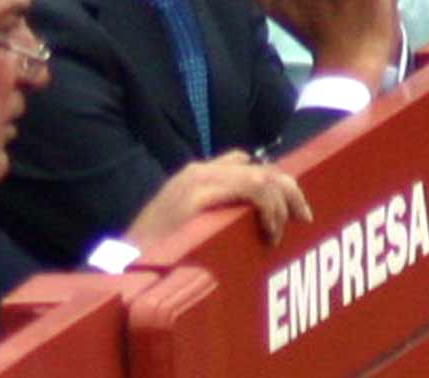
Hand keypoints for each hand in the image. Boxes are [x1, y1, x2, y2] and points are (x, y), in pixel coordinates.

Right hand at [124, 150, 311, 248]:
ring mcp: (198, 180)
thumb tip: (251, 215)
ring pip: (261, 177)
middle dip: (289, 191)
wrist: (124, 264)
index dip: (277, 184)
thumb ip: (214, 213)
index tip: (295, 212)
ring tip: (278, 232)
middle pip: (261, 168)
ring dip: (279, 204)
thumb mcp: (187, 226)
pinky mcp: (198, 195)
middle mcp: (199, 171)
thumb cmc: (156, 253)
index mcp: (196, 175)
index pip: (248, 165)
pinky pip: (252, 189)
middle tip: (304, 218)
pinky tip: (269, 231)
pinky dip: (268, 208)